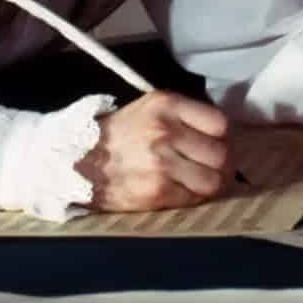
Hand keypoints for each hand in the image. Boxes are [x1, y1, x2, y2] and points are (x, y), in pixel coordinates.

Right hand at [74, 90, 233, 210]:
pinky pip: (194, 198)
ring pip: (213, 180)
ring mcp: (162, 163)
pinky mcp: (156, 191)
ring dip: (214, 184)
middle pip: (221, 154)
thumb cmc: (119, 133)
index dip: (225, 137)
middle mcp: (166, 131)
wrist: (76, 159)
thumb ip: (184, 115)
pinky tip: (187, 192)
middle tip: (218, 168)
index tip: (220, 144)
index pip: (220, 123)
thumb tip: (223, 135)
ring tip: (207, 182)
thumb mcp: (150, 107)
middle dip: (224, 164)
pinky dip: (195, 198)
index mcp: (167, 105)